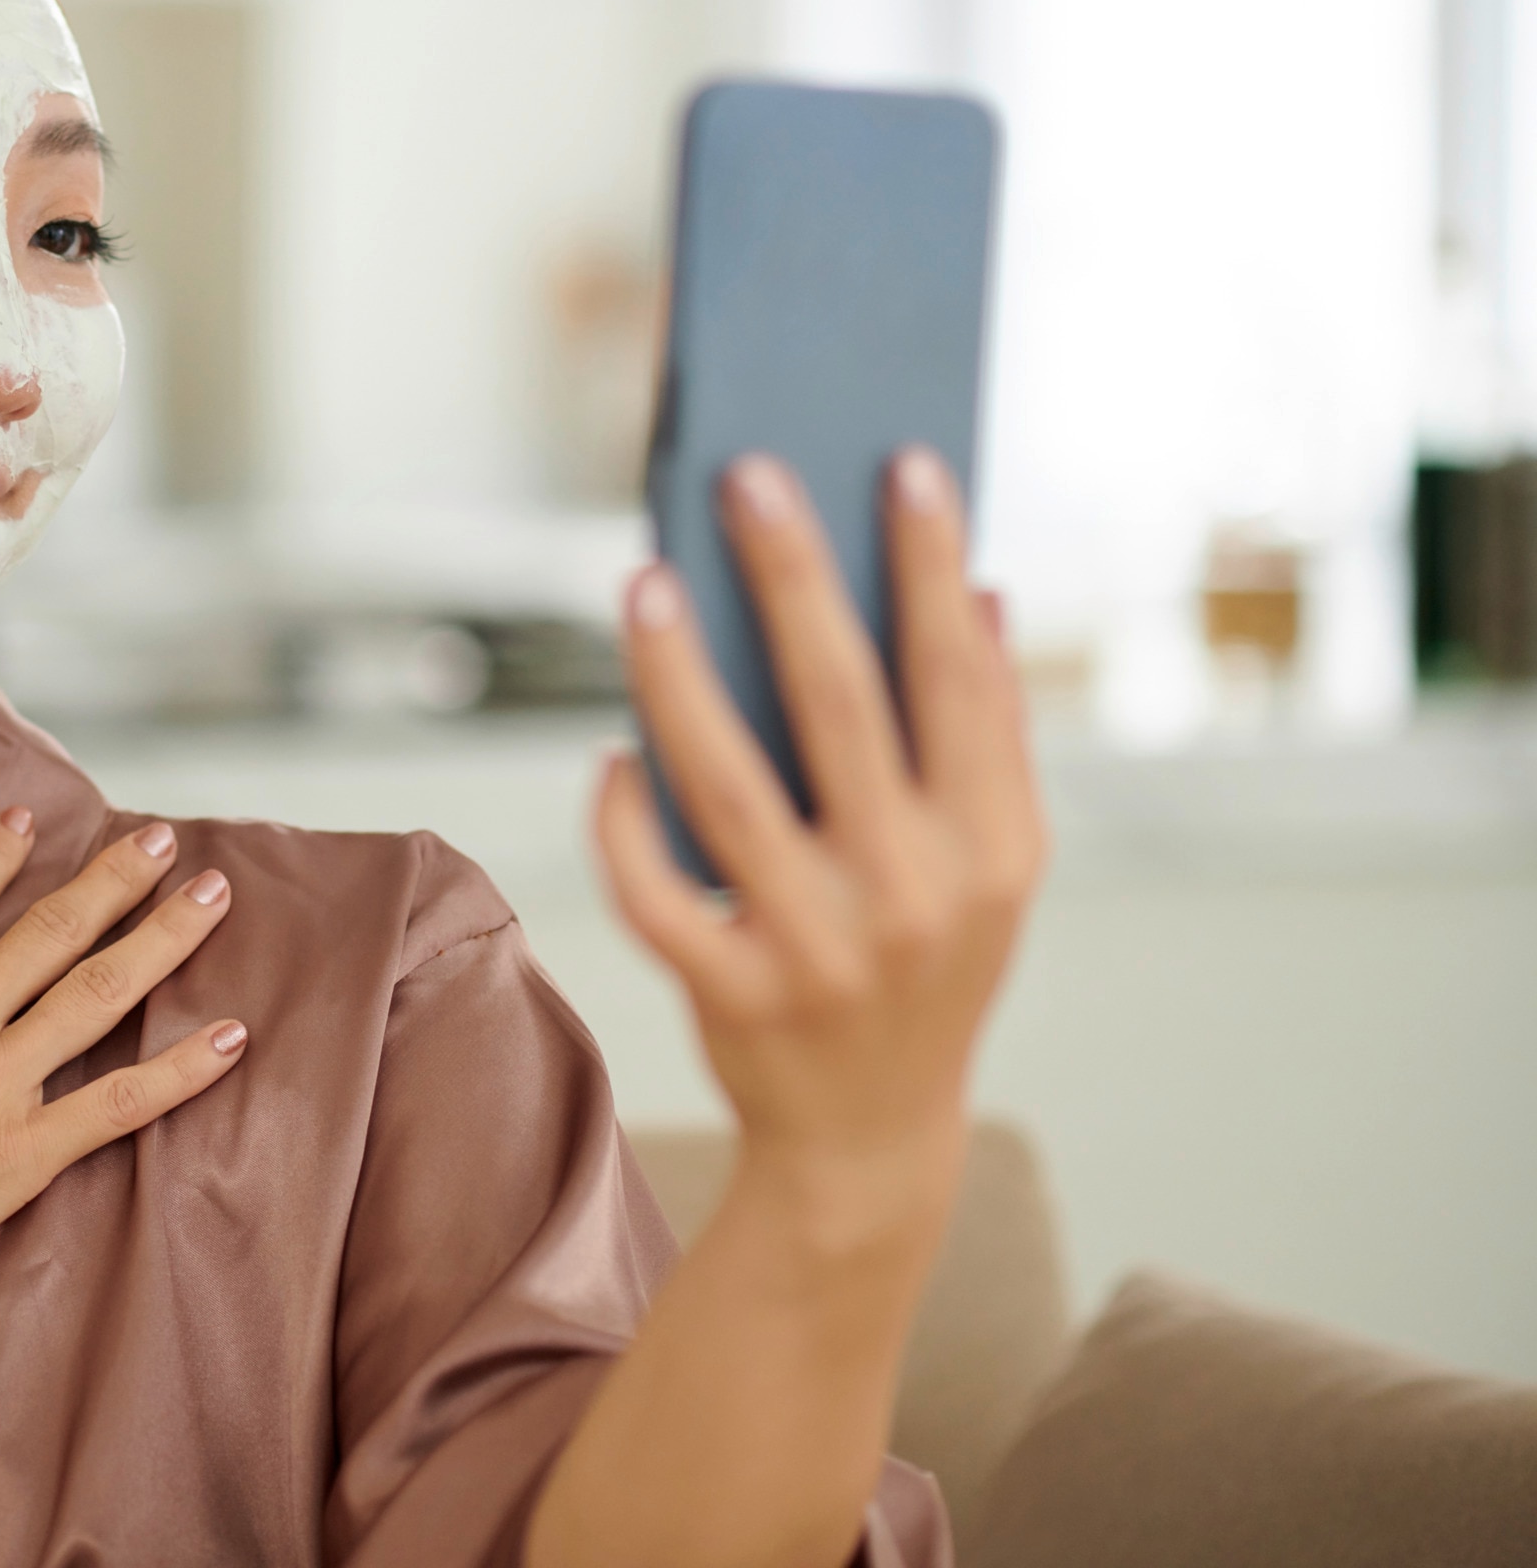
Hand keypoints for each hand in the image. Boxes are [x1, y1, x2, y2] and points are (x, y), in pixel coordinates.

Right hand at [0, 811, 245, 1301]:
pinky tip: (232, 1036)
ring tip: (214, 899)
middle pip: (50, 930)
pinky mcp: (20, 1156)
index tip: (34, 819)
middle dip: (112, 879)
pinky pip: (118, 1105)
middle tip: (163, 842)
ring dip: (162, 941)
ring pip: (98, 995)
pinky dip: (180, 1071)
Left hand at [596, 447, 1043, 1222]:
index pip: (961, 679)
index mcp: (993, 847)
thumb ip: (992, 740)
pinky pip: (657, 886)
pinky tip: (615, 756)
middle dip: (794, 578)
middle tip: (749, 477)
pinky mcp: (733, 992)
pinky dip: (627, 817)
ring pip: (728, 783)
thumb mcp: (990, 870)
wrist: (871, 1143)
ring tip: (643, 582)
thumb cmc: (926, 969)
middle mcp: (915, 893)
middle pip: (841, 705)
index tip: (903, 464)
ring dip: (678, 674)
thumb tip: (982, 596)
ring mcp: (820, 948)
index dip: (930, 566)